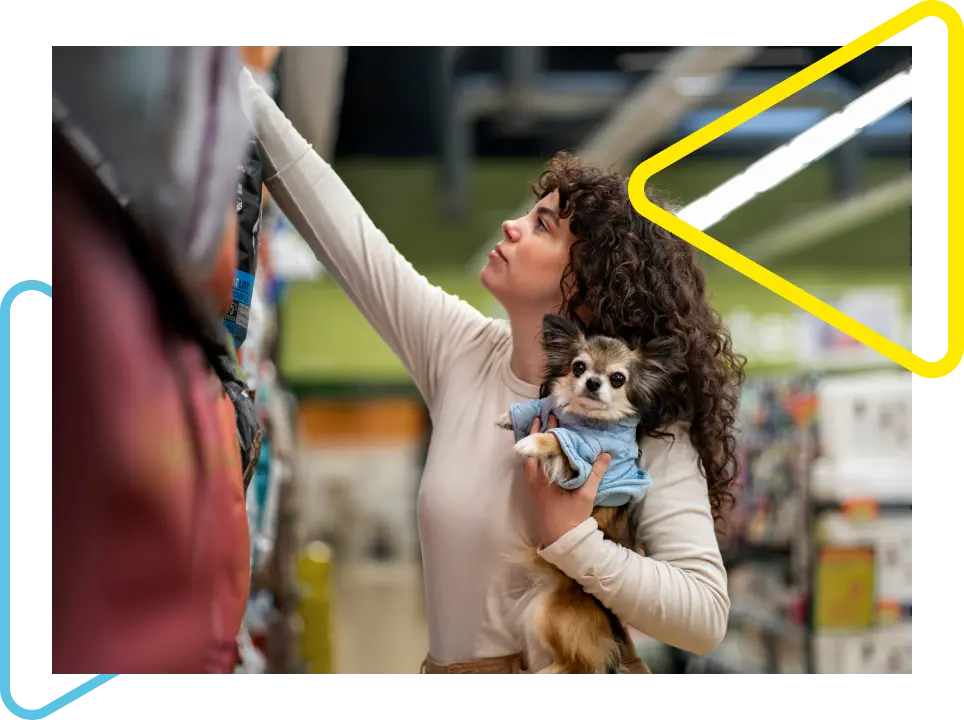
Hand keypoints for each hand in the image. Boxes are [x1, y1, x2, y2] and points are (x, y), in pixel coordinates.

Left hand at [523, 414, 611, 547]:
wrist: (561, 540)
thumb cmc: (572, 517)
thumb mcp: (586, 495)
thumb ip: (595, 474)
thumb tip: (605, 455)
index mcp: (545, 478)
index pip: (544, 449)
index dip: (547, 432)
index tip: (550, 417)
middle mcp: (535, 480)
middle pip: (532, 451)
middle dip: (537, 434)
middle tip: (541, 417)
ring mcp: (533, 486)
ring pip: (529, 460)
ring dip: (534, 444)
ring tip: (538, 430)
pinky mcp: (535, 491)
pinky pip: (530, 468)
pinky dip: (534, 456)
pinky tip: (540, 453)